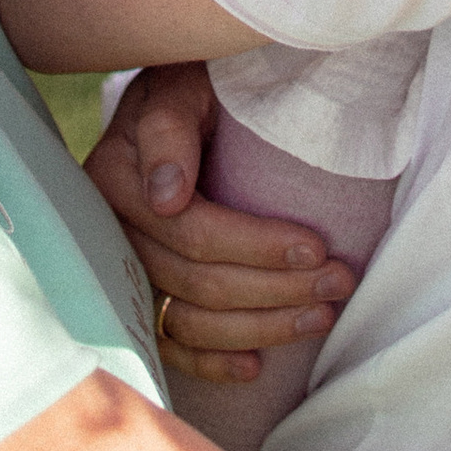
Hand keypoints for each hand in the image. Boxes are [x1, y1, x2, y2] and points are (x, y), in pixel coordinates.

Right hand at [85, 61, 356, 386]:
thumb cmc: (186, 83)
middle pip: (199, 283)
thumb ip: (169, 128)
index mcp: (115, 178)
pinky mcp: (136, 297)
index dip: (259, 247)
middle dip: (277, 290)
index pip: (195, 232)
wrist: (170, 100)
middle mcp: (110, 233)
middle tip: (340, 283)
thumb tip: (167, 198)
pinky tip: (255, 368)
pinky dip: (213, 363)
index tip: (318, 247)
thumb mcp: (178, 84)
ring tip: (320, 316)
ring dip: (260, 327)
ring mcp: (121, 271)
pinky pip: (170, 346)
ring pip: (191, 322)